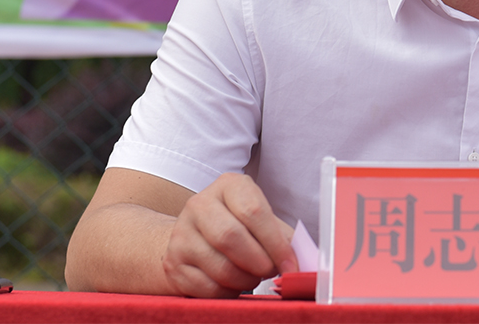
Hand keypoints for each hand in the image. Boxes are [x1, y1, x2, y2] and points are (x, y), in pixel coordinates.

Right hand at [161, 173, 297, 297]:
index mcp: (229, 185)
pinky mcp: (173, 263)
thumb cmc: (238, 225)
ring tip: (253, 276)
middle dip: (259, 262)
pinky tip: (234, 284)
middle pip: (231, 237)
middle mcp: (200, 204)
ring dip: (246, 280)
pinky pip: (206, 287)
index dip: (276, 243)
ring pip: (220, 266)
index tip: (290, 264)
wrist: (193, 236)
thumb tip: (306, 259)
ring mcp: (181, 233)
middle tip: (270, 271)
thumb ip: (283, 236)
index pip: (254, 212)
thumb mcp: (261, 219)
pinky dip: (228, 292)